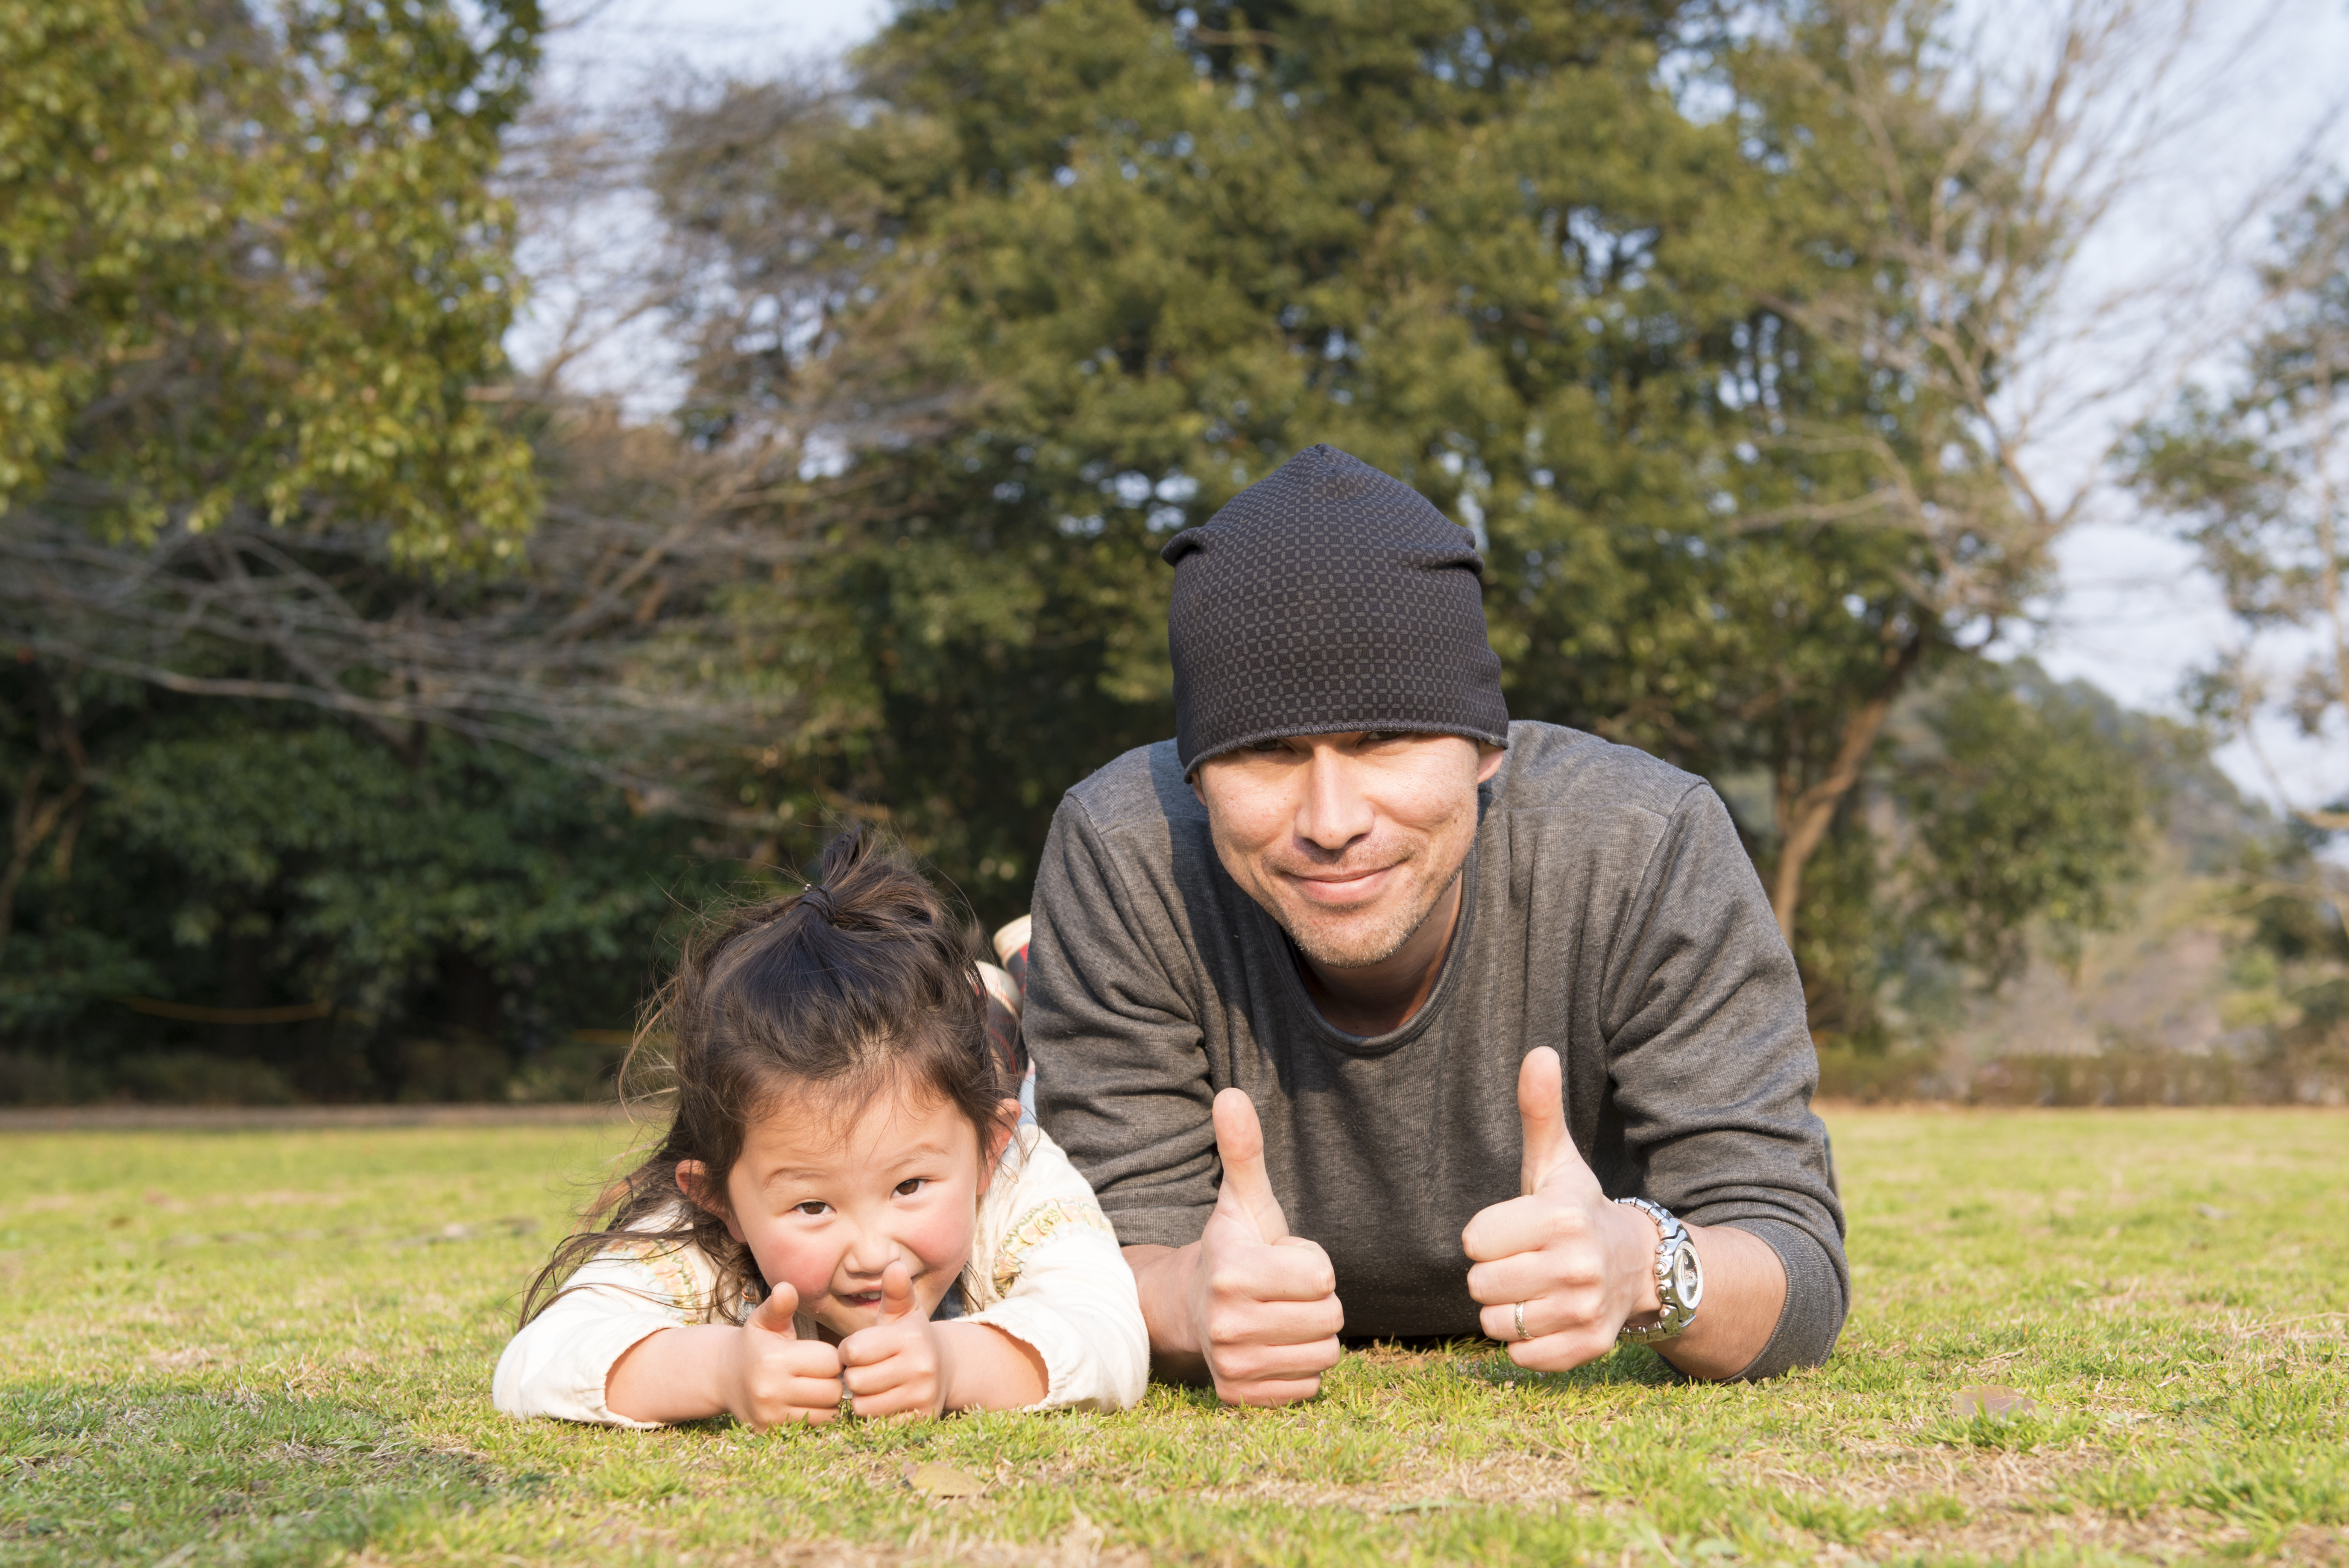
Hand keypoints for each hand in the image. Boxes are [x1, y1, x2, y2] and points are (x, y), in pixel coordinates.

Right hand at [722, 1283, 845, 1428]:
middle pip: (833, 1390)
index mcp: (774, 1360)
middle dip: (832, 1379)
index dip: (831, 1356)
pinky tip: (804, 1402)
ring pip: (827, 1413)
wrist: (724, 1377)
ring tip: (812, 1386)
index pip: (830, 1362)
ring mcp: (770, 1416)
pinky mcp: (771, 1433)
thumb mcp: (765, 1320)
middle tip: (819, 1372)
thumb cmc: (756, 1344)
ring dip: (826, 1400)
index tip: (819, 1354)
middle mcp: (770, 1391)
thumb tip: (786, 1288)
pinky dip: (816, 1416)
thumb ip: (779, 1305)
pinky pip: (814, 1427)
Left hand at [838, 1261, 943, 1418]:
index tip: (857, 1350)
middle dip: (854, 1376)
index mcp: (910, 1337)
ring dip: (862, 1398)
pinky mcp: (921, 1419)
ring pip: (864, 1406)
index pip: (853, 1351)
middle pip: (856, 1381)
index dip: (847, 1351)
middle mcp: (920, 1367)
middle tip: (866, 1369)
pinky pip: (877, 1424)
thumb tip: (894, 1266)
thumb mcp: (904, 1312)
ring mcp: (922, 1396)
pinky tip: (885, 1400)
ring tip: (874, 1385)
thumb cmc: (911, 1337)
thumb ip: (895, 1290)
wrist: (947, 1368)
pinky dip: (875, 1416)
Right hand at [1187, 1087, 1344, 1405]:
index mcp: (1234, 1272)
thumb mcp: (1244, 1200)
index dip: (1313, 1266)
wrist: (1190, 1306)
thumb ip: (1244, 1150)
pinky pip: (1308, 1388)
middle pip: (1330, 1319)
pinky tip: (1272, 1347)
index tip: (1281, 1261)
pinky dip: (1299, 1369)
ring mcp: (1232, 1366)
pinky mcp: (1239, 1397)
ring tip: (1278, 1316)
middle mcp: (1227, 1324)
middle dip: (1316, 1302)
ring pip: (1324, 1356)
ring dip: (1311, 1336)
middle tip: (1281, 1292)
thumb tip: (1231, 1094)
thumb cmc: (1234, 1248)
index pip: (1324, 1278)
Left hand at [1462, 1047, 1656, 1370]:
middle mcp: (1577, 1265)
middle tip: (1523, 1260)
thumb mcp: (1556, 1160)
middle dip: (1493, 1273)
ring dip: (1506, 1309)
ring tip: (1534, 1288)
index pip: (1474, 1240)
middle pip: (1480, 1285)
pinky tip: (1546, 1316)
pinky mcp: (1587, 1347)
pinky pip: (1522, 1357)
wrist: (1637, 1264)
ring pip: (1497, 1323)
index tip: (1512, 1229)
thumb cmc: (1577, 1208)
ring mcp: (1584, 1310)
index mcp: (1560, 1217)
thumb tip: (1539, 1051)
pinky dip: (1525, 1343)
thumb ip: (1539, 1110)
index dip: (1485, 1235)